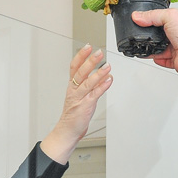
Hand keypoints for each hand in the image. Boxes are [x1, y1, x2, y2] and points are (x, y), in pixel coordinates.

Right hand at [41, 45, 112, 164]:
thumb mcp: (81, 96)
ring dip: (98, 73)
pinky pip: (95, 94)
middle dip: (89, 61)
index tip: (87, 47)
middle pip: (80, 72)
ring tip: (107, 65)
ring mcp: (80, 98)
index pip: (74, 67)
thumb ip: (92, 85)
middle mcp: (74, 90)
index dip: (80, 56)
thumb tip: (104, 74)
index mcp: (72, 86)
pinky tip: (109, 80)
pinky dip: (102, 86)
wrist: (68, 130)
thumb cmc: (74, 114)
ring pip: (88, 83)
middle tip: (98, 52)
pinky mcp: (86, 106)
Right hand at [131, 9, 177, 91]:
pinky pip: (164, 59)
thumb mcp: (170, 17)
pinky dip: (158, 58)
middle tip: (141, 35)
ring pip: (160, 47)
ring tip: (144, 47)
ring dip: (152, 48)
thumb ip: (153, 15)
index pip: (163, 17)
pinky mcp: (176, 59)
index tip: (140, 20)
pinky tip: (155, 57)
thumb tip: (138, 16)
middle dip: (151, 35)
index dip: (152, 18)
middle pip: (161, 33)